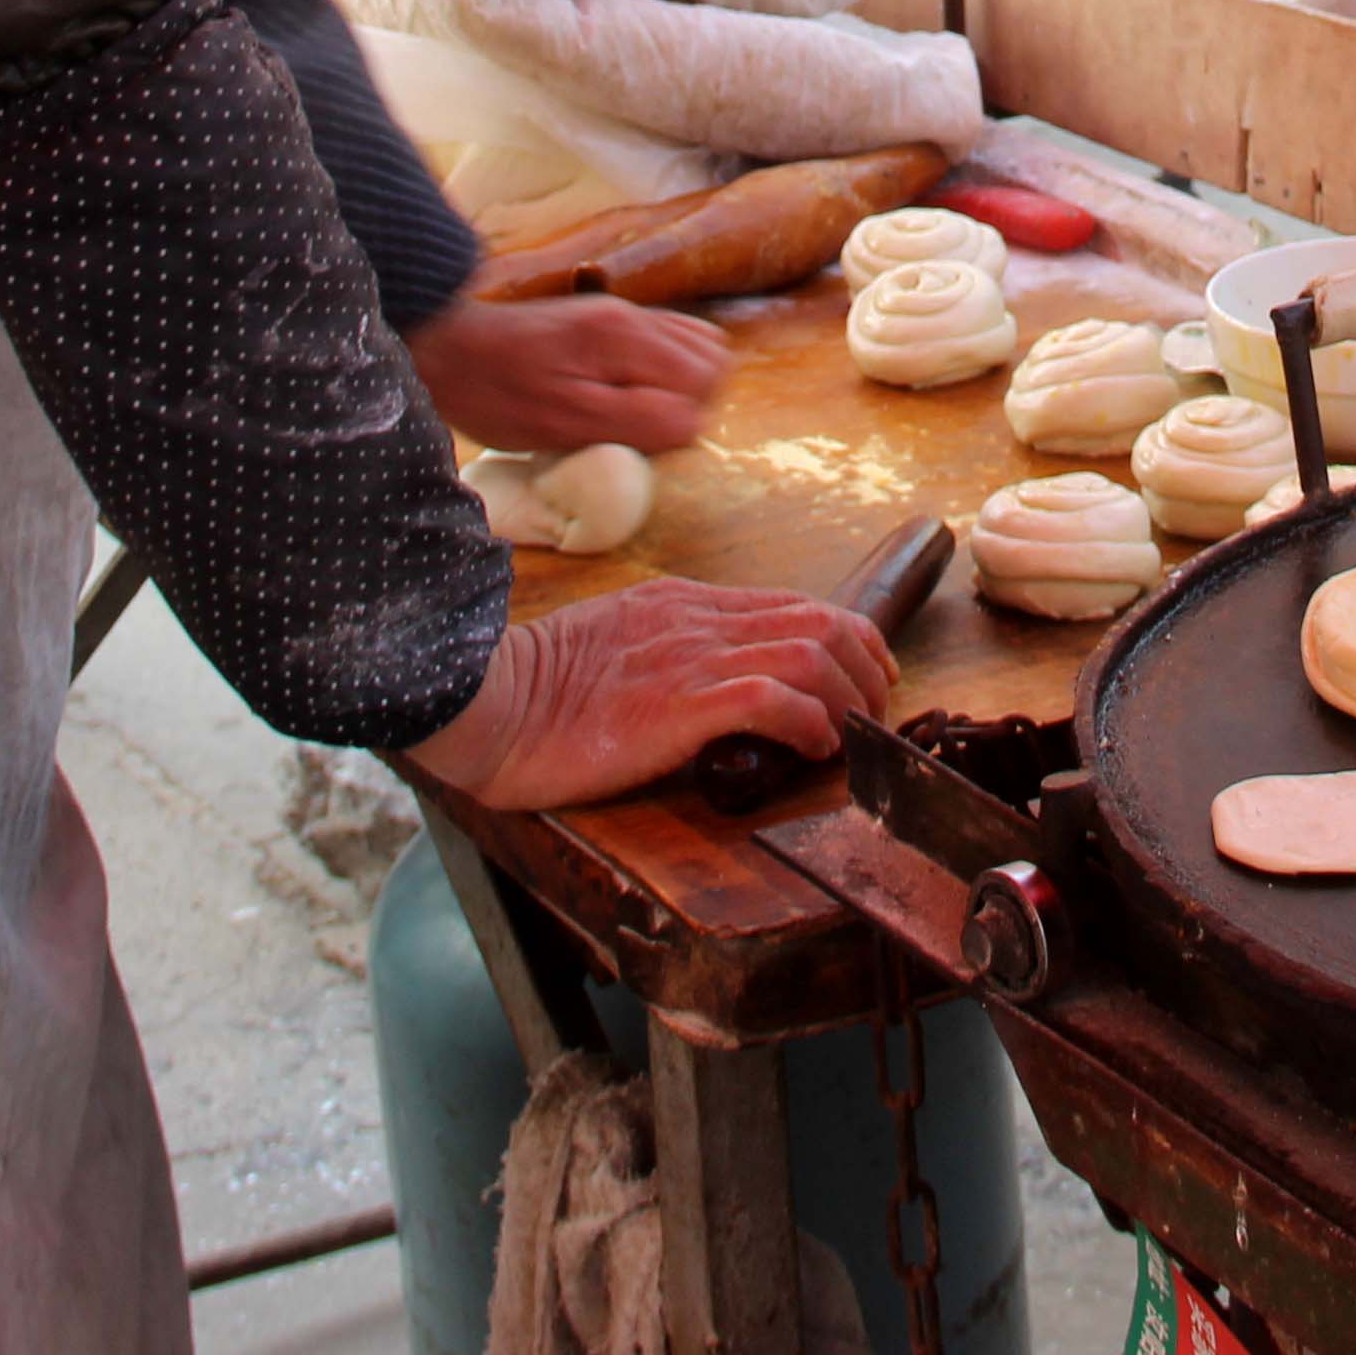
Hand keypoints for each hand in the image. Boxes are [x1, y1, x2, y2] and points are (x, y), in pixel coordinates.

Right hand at [406, 577, 895, 809]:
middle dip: (866, 667)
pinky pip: (773, 699)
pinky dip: (810, 724)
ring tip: (853, 736)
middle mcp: (695, 621)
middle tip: (874, 714)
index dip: (847, 641)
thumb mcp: (612, 652)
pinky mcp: (679, 703)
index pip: (791, 606)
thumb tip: (719, 687)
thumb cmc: (531, 696)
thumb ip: (667, 655)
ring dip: (849, 699)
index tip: (865, 680)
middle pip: (820, 621)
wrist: (481, 704)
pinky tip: (813, 749)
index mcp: (679, 605)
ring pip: (811, 653)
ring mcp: (689, 657)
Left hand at [413, 292, 726, 454]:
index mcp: (626, 340)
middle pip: (711, 358)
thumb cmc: (496, 395)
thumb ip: (636, 421)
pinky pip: (664, 341)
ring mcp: (620, 315)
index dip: (686, 419)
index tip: (646, 440)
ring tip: (636, 414)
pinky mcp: (605, 321)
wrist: (444, 349)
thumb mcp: (563, 423)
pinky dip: (660, 372)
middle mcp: (632, 317)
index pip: (707, 378)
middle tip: (644, 429)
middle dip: (691, 401)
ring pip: (693, 347)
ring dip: (678, 387)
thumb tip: (695, 426)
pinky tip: (627, 393)